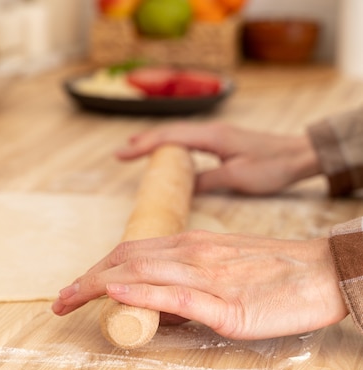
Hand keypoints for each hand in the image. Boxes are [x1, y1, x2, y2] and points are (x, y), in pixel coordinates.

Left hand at [52, 231, 346, 339]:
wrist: (320, 272)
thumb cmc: (272, 271)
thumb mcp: (220, 266)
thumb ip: (184, 280)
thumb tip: (151, 304)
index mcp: (189, 245)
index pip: (130, 251)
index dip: (97, 268)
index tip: (75, 286)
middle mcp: (191, 254)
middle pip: (125, 259)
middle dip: (87, 279)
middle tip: (60, 299)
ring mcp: (206, 277)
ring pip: (141, 272)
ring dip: (99, 285)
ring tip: (70, 298)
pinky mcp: (225, 304)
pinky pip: (176, 294)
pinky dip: (142, 292)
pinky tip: (118, 292)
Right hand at [116, 122, 321, 194]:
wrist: (301, 155)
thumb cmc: (273, 166)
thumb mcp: (238, 177)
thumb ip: (207, 180)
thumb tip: (181, 187)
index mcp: (211, 137)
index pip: (169, 138)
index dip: (143, 146)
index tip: (121, 154)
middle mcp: (211, 131)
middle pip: (169, 132)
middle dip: (142, 141)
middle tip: (119, 153)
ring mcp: (216, 135)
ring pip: (178, 135)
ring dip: (155, 141)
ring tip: (134, 148)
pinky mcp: (222, 141)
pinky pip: (188, 141)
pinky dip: (171, 145)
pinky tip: (167, 153)